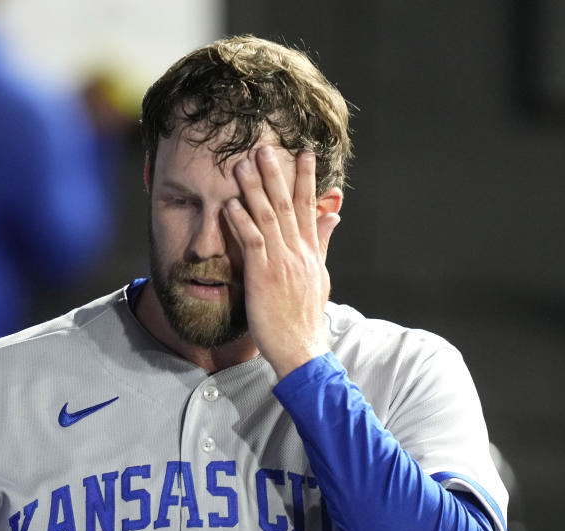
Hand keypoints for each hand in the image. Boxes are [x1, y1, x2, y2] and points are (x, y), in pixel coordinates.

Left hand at [224, 146, 341, 379]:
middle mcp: (299, 252)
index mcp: (311, 252)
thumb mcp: (320, 276)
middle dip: (276, 174)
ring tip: (242, 164)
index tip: (303, 153)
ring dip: (254, 189)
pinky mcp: (264, 275)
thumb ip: (323, 243)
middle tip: (264, 146)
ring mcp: (282, 262)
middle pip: (288, 205)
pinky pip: (253, 242)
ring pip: (268, 217)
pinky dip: (241, 221)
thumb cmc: (306, 317)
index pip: (310, 208)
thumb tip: (334, 216)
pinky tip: (230, 203)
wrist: (302, 349)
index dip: (306, 179)